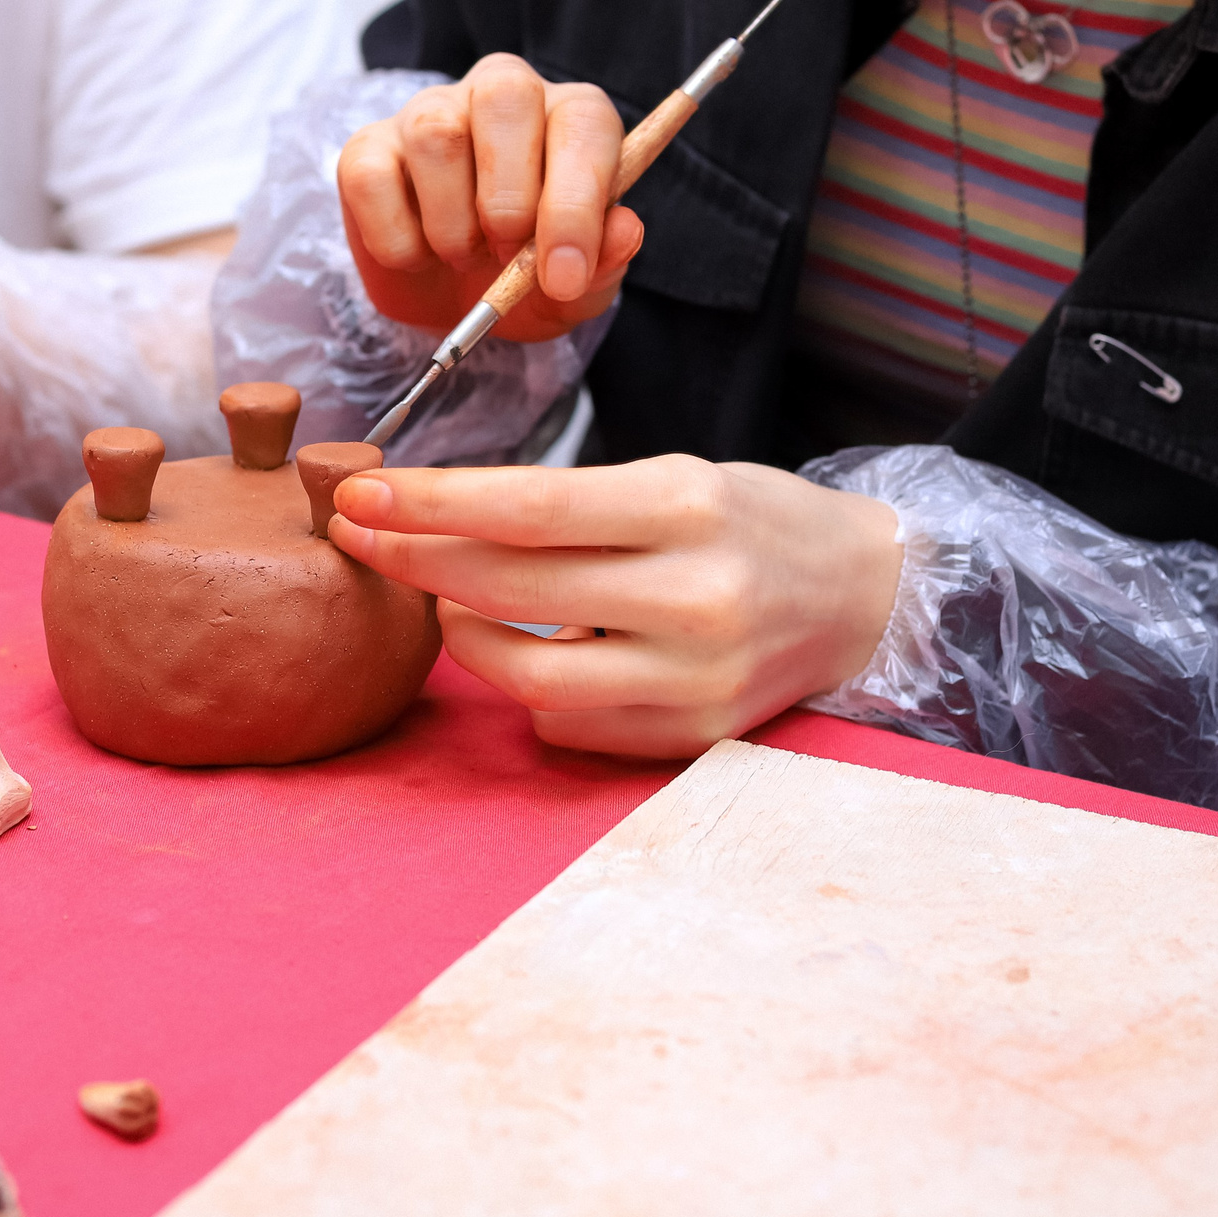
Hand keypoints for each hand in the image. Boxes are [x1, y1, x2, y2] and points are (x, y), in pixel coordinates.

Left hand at [328, 456, 903, 757]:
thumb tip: (428, 519)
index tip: (359, 497)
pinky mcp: (691, 737)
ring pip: (524, 677)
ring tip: (452, 605)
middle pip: (509, 590)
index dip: (428, 506)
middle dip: (412, 562)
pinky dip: (526, 691)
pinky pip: (565, 725)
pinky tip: (532, 654)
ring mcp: (695, 679)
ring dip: (460, 637)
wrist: (858, 596)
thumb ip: (566, 505)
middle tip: (359, 538)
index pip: (527, 507)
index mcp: (686, 507)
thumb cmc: (745, 523)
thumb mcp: (672, 479)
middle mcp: (695, 597)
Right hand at [336, 54, 644, 339]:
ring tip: (463, 256)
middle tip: (505, 254)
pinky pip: (372, 178)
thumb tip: (624, 230)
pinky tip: (417, 253)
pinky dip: (396, 240)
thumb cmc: (525, 278)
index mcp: (567, 118)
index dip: (576, 199)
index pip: (582, 123)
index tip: (563, 273)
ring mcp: (428, 114)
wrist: (453, 306)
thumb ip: (604, 261)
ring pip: (436, 137)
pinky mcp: (368, 148)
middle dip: (508, 196)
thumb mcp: (576, 287)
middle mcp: (499, 97)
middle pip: (504, 96)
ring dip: (452, 225)